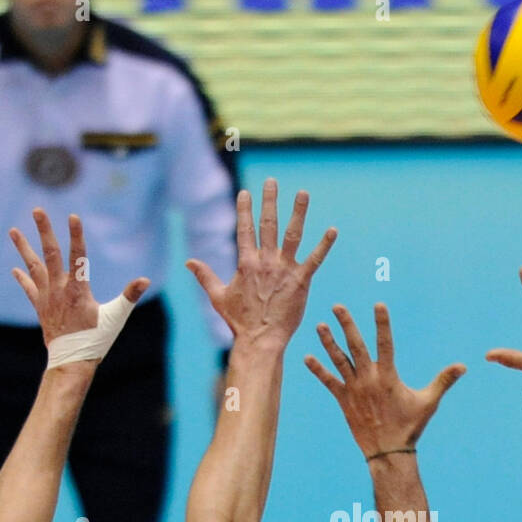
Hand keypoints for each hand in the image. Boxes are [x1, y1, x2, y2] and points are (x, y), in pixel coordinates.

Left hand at [10, 208, 148, 345]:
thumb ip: (130, 296)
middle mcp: (59, 290)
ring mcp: (47, 298)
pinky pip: (30, 289)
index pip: (78, 257)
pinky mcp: (41, 308)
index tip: (73, 216)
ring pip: (34, 267)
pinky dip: (23, 278)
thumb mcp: (116, 317)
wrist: (71, 361)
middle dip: (44, 231)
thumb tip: (145, 280)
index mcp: (78, 290)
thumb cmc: (97, 340)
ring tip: (13, 230)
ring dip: (23, 248)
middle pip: (51, 254)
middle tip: (37, 210)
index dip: (76, 236)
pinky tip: (15, 268)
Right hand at [187, 178, 336, 351]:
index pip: (245, 229)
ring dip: (298, 212)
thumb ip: (205, 276)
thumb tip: (188, 261)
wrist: (259, 340)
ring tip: (303, 193)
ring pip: (292, 234)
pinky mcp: (301, 281)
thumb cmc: (239, 322)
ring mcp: (284, 269)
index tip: (246, 193)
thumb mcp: (218, 296)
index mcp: (246, 263)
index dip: (245, 210)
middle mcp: (265, 261)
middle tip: (272, 181)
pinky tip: (333, 230)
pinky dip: (324, 244)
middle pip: (268, 224)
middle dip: (270, 201)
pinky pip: (315, 259)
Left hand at [305, 302, 464, 457]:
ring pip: (339, 361)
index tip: (378, 304)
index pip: (385, 343)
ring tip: (319, 326)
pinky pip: (329, 382)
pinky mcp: (343, 400)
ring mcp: (354, 389)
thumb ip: (444, 380)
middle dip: (346, 325)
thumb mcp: (429, 402)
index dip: (382, 323)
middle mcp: (368, 379)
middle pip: (356, 346)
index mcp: (388, 376)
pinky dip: (318, 370)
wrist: (388, 451)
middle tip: (337, 306)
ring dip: (329, 343)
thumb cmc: (410, 426)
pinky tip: (307, 358)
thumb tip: (464, 366)